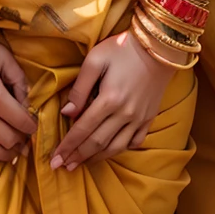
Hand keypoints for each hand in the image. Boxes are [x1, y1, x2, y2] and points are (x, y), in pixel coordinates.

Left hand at [50, 30, 171, 171]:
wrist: (160, 46)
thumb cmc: (123, 49)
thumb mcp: (95, 60)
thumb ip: (80, 88)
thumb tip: (67, 113)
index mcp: (108, 100)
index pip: (82, 129)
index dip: (67, 146)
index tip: (54, 160)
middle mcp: (124, 114)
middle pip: (97, 143)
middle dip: (78, 157)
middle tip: (63, 167)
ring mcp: (139, 118)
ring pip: (115, 147)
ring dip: (96, 158)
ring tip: (82, 164)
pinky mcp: (149, 118)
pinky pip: (135, 141)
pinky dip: (121, 149)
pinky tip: (110, 151)